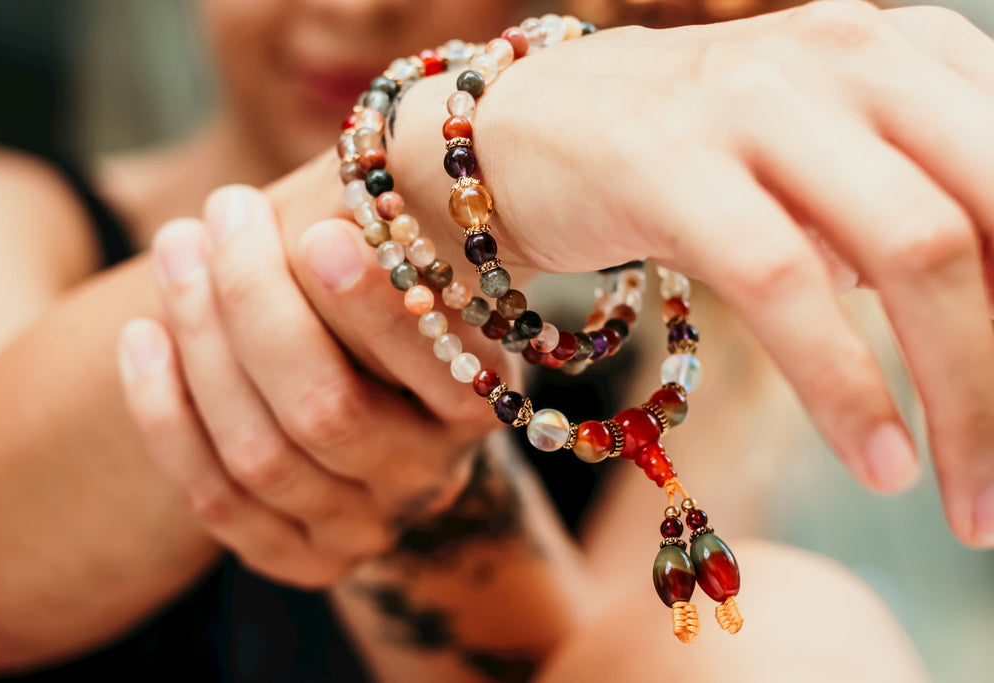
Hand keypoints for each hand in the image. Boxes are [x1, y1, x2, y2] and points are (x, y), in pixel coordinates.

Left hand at [117, 185, 506, 586]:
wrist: (386, 426)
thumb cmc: (395, 319)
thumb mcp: (419, 273)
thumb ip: (398, 232)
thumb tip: (366, 153)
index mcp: (477, 407)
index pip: (434, 369)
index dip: (374, 307)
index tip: (318, 230)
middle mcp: (428, 479)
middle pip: (325, 412)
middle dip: (256, 303)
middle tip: (223, 210)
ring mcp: (361, 530)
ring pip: (260, 455)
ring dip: (201, 343)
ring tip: (175, 247)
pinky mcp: (299, 559)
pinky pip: (216, 503)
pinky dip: (165, 416)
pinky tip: (141, 336)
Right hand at [390, 0, 993, 545]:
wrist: (527, 128)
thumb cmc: (686, 158)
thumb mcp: (816, 169)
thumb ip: (908, 217)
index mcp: (901, 50)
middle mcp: (846, 55)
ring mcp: (757, 100)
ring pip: (916, 251)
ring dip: (966, 399)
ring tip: (970, 502)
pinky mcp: (671, 162)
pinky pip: (788, 284)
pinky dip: (847, 389)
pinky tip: (880, 464)